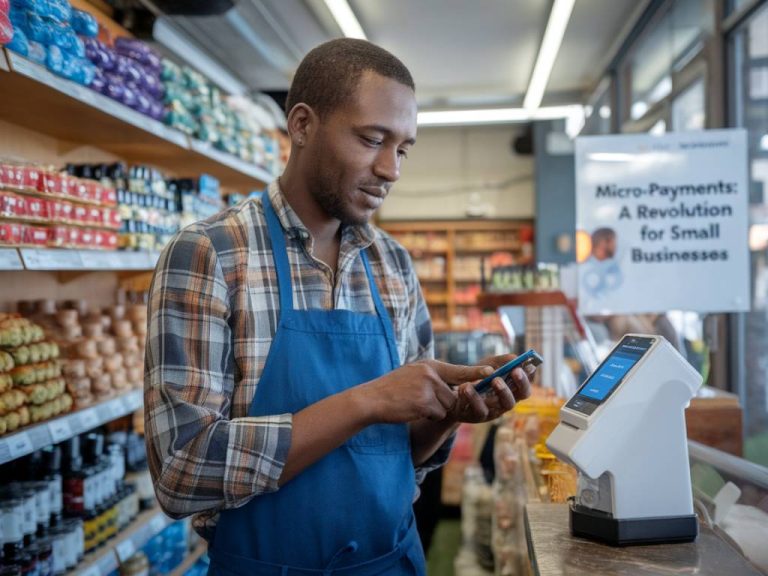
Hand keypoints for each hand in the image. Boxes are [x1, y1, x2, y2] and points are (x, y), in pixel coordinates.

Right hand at [355, 360, 493, 423]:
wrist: (371, 399)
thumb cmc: (391, 389)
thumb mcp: (412, 374)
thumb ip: (431, 376)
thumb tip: (451, 386)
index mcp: (428, 365)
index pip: (457, 370)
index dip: (475, 372)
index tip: (491, 372)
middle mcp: (430, 374)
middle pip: (452, 394)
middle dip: (442, 402)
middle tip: (420, 400)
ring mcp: (427, 387)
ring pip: (446, 406)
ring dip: (434, 410)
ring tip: (414, 404)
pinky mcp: (424, 402)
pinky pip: (437, 415)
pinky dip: (427, 416)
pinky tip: (412, 410)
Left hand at [445, 353, 534, 423]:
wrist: (452, 390)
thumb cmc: (477, 376)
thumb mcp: (489, 364)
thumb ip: (502, 361)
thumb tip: (515, 358)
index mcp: (510, 392)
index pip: (523, 390)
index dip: (525, 381)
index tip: (521, 368)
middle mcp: (502, 404)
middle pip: (512, 402)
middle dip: (509, 389)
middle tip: (505, 376)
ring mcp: (489, 412)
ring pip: (496, 407)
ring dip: (495, 393)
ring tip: (491, 380)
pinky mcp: (475, 416)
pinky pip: (477, 410)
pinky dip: (472, 397)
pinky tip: (466, 386)